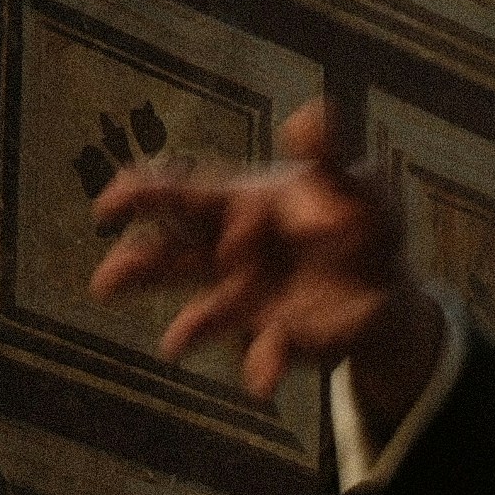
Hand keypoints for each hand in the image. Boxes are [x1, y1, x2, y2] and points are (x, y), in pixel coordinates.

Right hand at [87, 97, 452, 432]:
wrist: (387, 284)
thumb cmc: (357, 221)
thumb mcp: (357, 182)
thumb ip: (332, 154)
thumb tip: (312, 113)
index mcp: (237, 206)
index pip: (179, 197)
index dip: (140, 197)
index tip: (109, 206)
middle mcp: (227, 257)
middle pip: (170, 257)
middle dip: (138, 267)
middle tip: (107, 280)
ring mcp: (248, 304)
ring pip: (203, 315)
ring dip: (190, 329)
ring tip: (175, 344)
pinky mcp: (279, 341)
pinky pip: (265, 355)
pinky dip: (262, 364)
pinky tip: (261, 381)